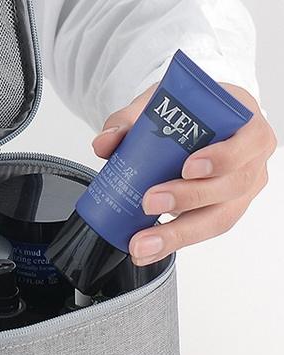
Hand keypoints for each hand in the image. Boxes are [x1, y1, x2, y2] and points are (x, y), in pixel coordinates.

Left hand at [93, 82, 276, 265]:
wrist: (195, 124)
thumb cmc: (190, 113)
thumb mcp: (161, 104)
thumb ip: (129, 120)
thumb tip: (104, 143)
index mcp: (246, 126)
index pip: (248, 142)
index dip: (222, 158)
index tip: (187, 167)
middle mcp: (251, 161)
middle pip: (231, 186)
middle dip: (188, 198)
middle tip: (149, 203)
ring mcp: (242, 191)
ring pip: (219, 217)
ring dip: (178, 233)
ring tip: (143, 243)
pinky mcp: (225, 211)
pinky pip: (204, 230)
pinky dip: (175, 241)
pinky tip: (149, 249)